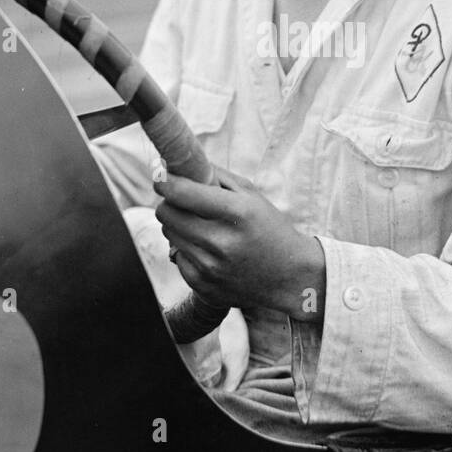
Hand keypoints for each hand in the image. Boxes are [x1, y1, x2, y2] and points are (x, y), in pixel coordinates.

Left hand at [154, 167, 325, 317]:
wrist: (290, 277)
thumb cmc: (270, 229)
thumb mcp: (252, 195)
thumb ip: (215, 176)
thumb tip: (178, 165)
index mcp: (237, 212)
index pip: (182, 193)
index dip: (165, 182)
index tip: (161, 176)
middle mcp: (221, 242)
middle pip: (166, 213)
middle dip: (170, 202)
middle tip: (183, 201)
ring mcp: (210, 268)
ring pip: (168, 233)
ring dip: (178, 225)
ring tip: (202, 226)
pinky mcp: (203, 286)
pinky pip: (177, 256)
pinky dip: (187, 249)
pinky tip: (208, 250)